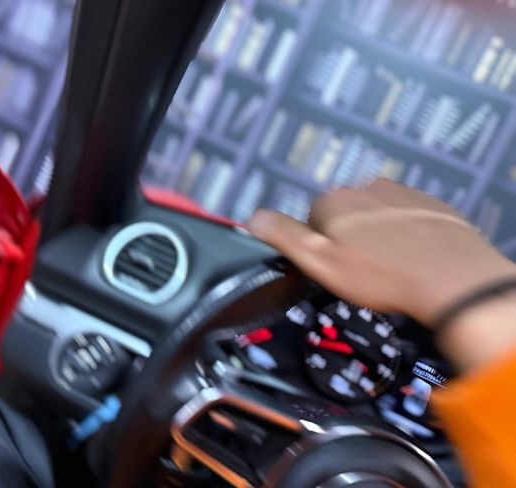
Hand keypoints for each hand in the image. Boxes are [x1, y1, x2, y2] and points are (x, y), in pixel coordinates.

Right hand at [249, 179, 515, 370]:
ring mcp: (400, 192)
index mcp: (334, 202)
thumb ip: (284, 236)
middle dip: (348, 237)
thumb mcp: (320, 263)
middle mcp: (365, 187)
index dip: (321, 247)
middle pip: (344, 214)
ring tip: (390, 265)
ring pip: (375, 214)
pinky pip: (406, 215)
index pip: (312, 220)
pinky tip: (413, 255)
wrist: (452, 279)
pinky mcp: (430, 203)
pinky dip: (405, 231)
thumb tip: (253, 217)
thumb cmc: (380, 275)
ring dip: (377, 234)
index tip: (336, 268)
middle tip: (363, 270)